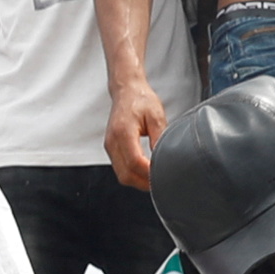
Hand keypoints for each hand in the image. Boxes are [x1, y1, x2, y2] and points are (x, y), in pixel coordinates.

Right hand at [104, 68, 168, 191]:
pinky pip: (120, 169)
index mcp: (123, 132)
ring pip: (122, 175)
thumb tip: (164, 158)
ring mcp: (109, 146)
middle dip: (144, 183)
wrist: (127, 91)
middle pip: (126, 174)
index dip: (149, 173)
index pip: (135, 162)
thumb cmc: (140, 99)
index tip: (162, 175)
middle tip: (161, 182)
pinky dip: (133, 175)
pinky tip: (146, 172)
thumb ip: (160, 138)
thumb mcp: (156, 116)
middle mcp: (112, 141)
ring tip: (155, 179)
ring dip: (138, 181)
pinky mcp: (111, 149)